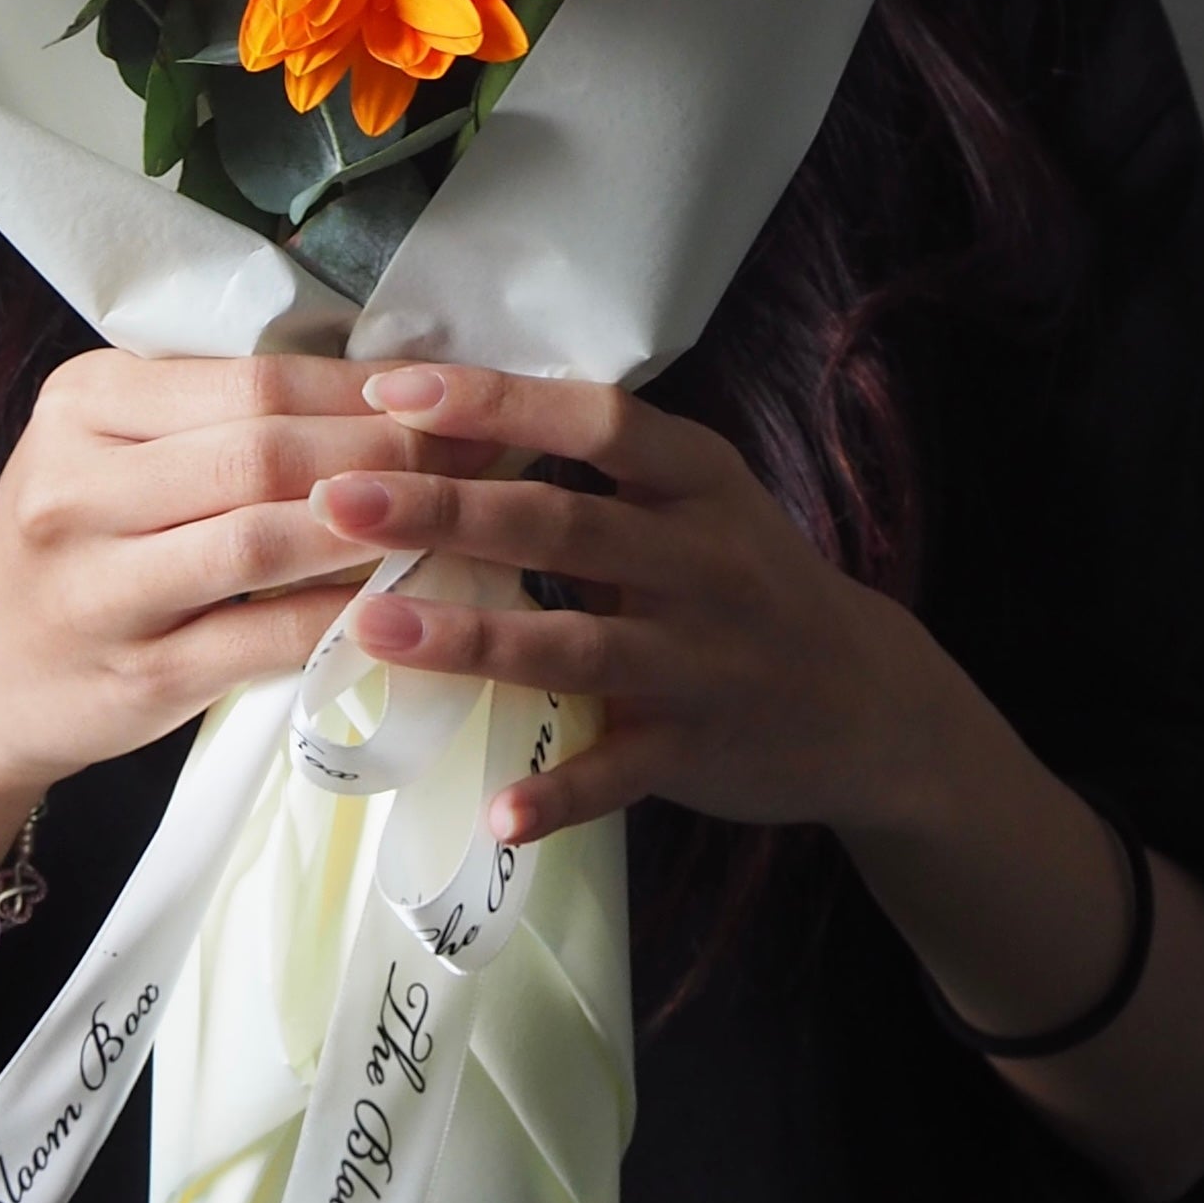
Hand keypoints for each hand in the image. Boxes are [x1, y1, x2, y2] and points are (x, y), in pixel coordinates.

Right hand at [0, 352, 482, 886]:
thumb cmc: (73, 545)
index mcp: (84, 402)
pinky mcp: (137, 677)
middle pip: (265, 452)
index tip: (459, 392)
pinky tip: (408, 601)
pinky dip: (343, 615)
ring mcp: (100, 588)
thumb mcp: (110, 448)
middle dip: (392, 449)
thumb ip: (217, 414)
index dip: (368, 388)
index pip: (254, 379)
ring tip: (466, 515)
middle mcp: (78, 486)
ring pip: (265, 540)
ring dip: (379, 525)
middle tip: (491, 449)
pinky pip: (263, 637)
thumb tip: (391, 385)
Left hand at [313, 363, 946, 849]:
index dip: (497, 404)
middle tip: (336, 499)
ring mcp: (701, 662)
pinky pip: (619, 775)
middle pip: (561, 527)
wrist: (866, 702)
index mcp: (699, 480)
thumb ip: (596, 473)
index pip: (595, 422)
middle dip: (444, 510)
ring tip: (372, 626)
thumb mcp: (696, 501)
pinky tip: (495, 811)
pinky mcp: (697, 752)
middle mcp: (705, 561)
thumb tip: (443, 420)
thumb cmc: (746, 578)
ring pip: (574, 648)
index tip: (394, 391)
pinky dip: (558, 795)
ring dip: (470, 639)